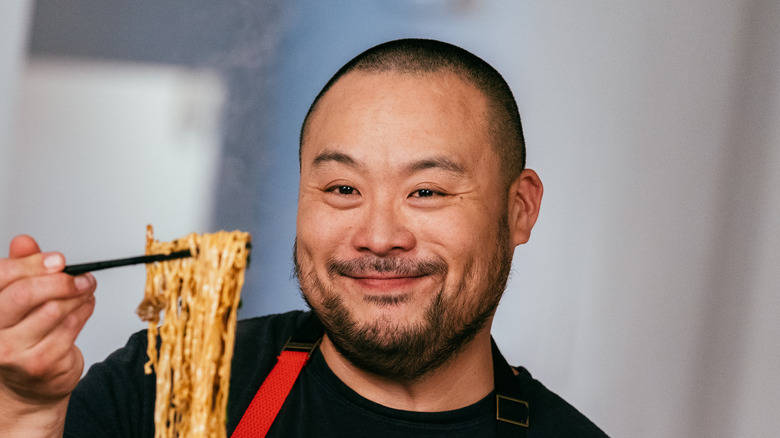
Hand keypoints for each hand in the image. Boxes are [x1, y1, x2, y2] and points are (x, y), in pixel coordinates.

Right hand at [0, 235, 95, 435]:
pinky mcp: (41, 363)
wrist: (30, 387)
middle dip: (59, 280)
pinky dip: (84, 311)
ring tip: (85, 288)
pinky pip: (70, 327)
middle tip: (79, 276)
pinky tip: (85, 305)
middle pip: (26, 293)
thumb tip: (24, 241)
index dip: (31, 263)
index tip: (58, 259)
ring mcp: (14, 351)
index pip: (1, 277)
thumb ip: (21, 270)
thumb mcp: (17, 301)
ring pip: (53, 309)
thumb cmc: (23, 338)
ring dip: (77, 295)